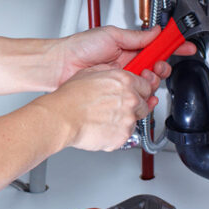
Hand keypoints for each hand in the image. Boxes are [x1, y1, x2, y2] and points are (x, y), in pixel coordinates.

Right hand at [31, 64, 157, 151]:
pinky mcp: (123, 136)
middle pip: (145, 103)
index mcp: (125, 81)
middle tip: (117, 107)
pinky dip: (116, 133)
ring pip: (136, 120)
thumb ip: (109, 72)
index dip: (141, 90)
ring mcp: (128, 119)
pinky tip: (102, 127)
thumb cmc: (70, 97)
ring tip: (105, 118)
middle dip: (134, 105)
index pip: (147, 85)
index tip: (137, 93)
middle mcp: (130, 99)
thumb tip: (115, 72)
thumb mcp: (90, 72)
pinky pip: (125, 135)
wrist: (62, 118)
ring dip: (125, 120)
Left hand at [51, 26, 195, 87]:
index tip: (185, 45)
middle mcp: (128, 62)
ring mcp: (124, 78)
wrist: (61, 66)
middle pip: (157, 66)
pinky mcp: (118, 91)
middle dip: (163, 66)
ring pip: (149, 82)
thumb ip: (136, 36)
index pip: (156, 46)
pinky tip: (142, 92)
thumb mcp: (111, 35)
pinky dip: (144, 95)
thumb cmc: (79, 47)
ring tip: (142, 76)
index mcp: (129, 46)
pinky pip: (137, 95)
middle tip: (156, 66)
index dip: (173, 46)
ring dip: (152, 80)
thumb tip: (156, 31)